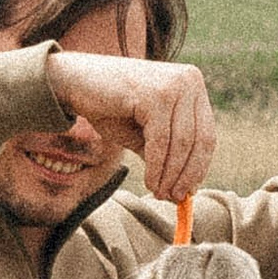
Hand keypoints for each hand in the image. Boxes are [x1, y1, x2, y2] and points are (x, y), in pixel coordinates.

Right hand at [45, 49, 218, 198]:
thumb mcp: (143, 134)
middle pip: (200, 139)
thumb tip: (184, 192)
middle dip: (187, 174)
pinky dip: (157, 166)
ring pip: (182, 143)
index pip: (207, 134)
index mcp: (191, 84)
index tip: (188, 191)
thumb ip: (165, 155)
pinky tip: (150, 181)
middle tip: (174, 198)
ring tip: (158, 193)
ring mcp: (173, 84)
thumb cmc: (108, 107)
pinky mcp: (155, 94)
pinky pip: (161, 140)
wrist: (71, 82)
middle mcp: (188, 80)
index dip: (199, 167)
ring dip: (170, 175)